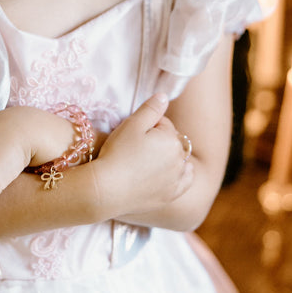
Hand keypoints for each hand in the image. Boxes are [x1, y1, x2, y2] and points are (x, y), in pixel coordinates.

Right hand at [93, 93, 193, 219]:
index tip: (134, 131)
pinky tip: (172, 173)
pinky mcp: (171, 195)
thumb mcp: (132, 125)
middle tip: (138, 145)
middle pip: (173, 141)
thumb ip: (151, 109)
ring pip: (180, 160)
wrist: (107, 189)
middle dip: (160, 139)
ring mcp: (177, 179)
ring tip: (151, 159)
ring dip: (171, 156)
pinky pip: (185, 181)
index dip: (149, 124)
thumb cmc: (117, 154)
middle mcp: (179, 159)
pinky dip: (181, 175)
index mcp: (171, 139)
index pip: (164, 124)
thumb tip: (164, 97)